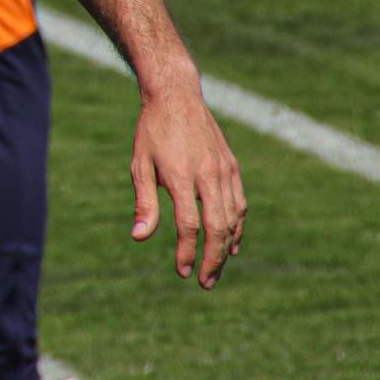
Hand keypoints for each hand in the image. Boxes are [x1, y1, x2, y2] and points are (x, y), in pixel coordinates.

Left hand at [130, 84, 245, 287]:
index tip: (181, 271)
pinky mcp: (232, 167)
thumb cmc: (152, 132)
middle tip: (205, 283)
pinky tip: (231, 244)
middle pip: (218, 228)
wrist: (176, 96)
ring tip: (215, 269)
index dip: (186, 252)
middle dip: (213, 260)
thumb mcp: (139, 164)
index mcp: (181, 176)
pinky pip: (239, 204)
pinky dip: (237, 227)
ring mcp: (224, 171)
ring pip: (233, 219)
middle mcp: (208, 176)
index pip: (189, 225)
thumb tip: (139, 238)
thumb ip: (144, 202)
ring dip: (226, 248)